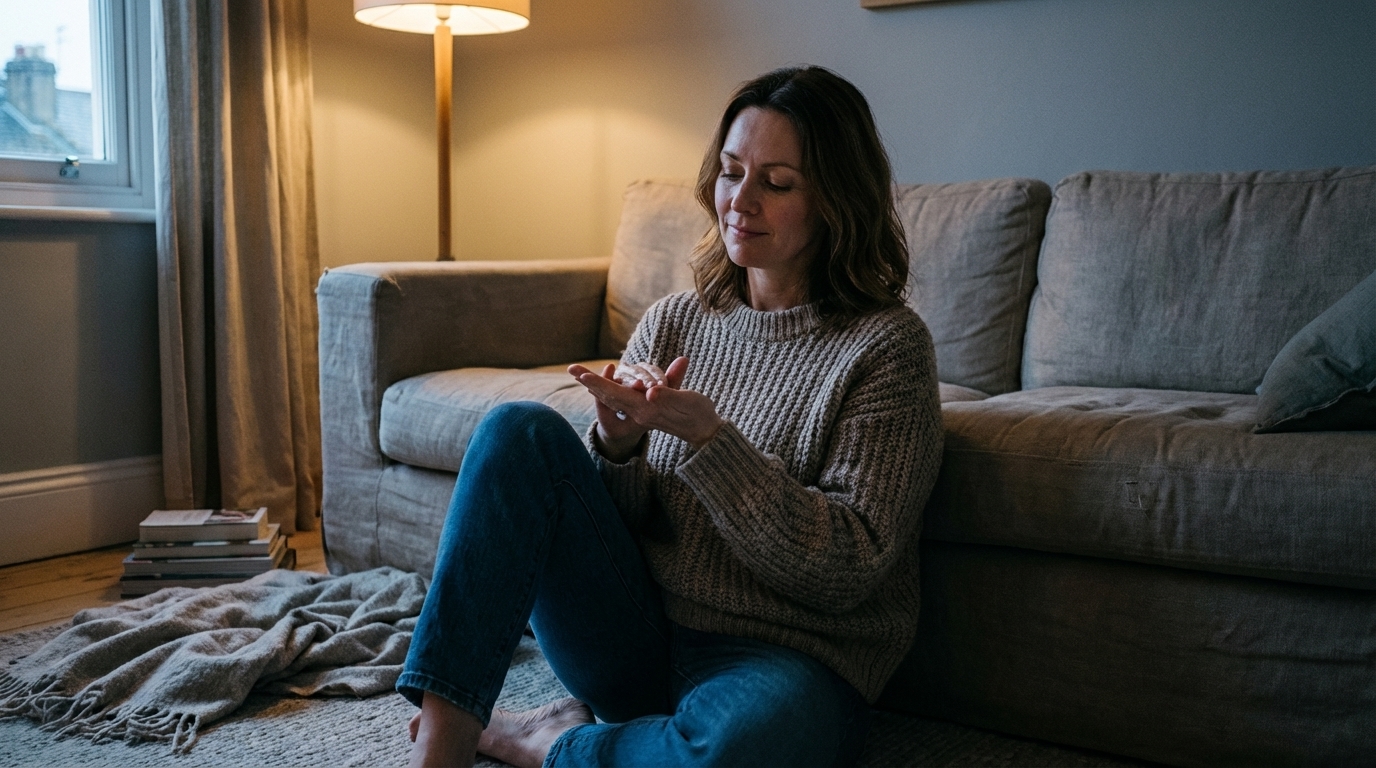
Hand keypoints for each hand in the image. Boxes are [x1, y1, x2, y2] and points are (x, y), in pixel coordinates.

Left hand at [568, 356, 724, 453]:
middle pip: (610, 395)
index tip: (582, 374)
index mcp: (647, 408)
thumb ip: (668, 396)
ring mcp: (643, 413)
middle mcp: (640, 412)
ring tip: (581, 375)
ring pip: (614, 398)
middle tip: (571, 368)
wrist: (706, 432)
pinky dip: (610, 391)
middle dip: (590, 382)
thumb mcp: (686, 402)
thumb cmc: (699, 414)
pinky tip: (605, 386)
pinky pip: (623, 400)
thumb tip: (651, 392)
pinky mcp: (647, 411)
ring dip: (597, 386)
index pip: (617, 394)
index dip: (599, 383)